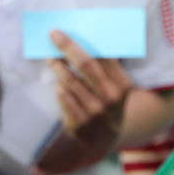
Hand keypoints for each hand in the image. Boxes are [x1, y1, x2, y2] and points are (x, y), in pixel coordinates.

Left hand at [49, 29, 130, 150]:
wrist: (102, 141)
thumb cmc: (107, 106)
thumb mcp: (115, 89)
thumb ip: (105, 69)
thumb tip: (81, 39)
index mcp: (123, 85)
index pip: (101, 56)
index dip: (80, 43)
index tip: (63, 33)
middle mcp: (111, 98)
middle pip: (85, 64)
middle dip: (67, 47)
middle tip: (53, 36)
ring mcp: (95, 112)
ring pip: (70, 80)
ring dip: (58, 66)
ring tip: (51, 58)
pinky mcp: (79, 123)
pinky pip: (63, 97)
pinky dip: (59, 87)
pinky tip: (57, 83)